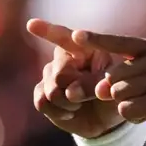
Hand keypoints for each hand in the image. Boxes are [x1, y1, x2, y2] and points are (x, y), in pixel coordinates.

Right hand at [27, 19, 122, 138]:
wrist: (106, 119)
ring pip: (51, 90)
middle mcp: (64, 57)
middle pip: (60, 73)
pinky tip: (70, 112)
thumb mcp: (112, 88)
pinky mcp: (41, 92)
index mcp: (84, 48)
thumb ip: (94, 84)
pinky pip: (42, 102)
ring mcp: (50, 74)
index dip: (48, 31)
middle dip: (76, 90)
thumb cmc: (113, 97)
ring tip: (81, 103)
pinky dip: (59, 112)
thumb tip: (70, 92)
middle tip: (91, 96)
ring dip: (70, 103)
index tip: (32, 25)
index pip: (65, 37)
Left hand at [73, 29, 145, 145]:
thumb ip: (124, 76)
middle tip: (134, 98)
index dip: (96, 40)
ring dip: (125, 103)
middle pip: (113, 74)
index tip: (75, 35)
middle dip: (113, 90)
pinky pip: (126, 108)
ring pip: (117, 92)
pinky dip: (132, 116)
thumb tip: (99, 89)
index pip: (120, 42)